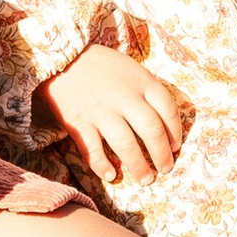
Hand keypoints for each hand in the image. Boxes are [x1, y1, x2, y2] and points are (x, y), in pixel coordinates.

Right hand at [36, 43, 190, 188]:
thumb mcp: (130, 68)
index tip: (176, 147)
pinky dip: (102, 166)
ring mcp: (101, 111)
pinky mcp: (78, 122)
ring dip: (138, 166)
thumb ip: (146, 91)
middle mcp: (124, 97)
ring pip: (126, 145)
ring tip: (146, 180)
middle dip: (162, 155)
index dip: (175, 131)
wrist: (61, 56)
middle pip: (151, 130)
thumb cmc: (100, 64)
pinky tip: (112, 175)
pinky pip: (93, 150)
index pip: (167, 109)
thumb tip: (162, 123)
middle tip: (166, 169)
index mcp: (141, 81)